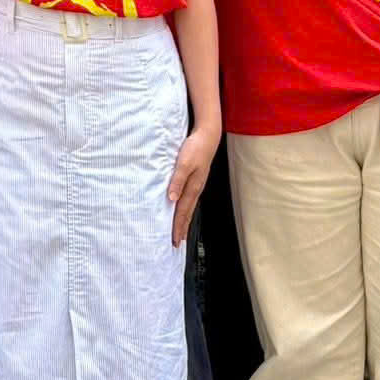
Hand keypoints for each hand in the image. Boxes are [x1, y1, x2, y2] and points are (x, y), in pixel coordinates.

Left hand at [167, 125, 219, 244]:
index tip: (174, 240)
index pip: (182, 211)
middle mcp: (195, 189)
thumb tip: (172, 199)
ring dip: (183, 221)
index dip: (178, 226)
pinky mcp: (196, 180)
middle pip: (187, 213)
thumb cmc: (195, 148)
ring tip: (179, 232)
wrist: (207, 136)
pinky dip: (185, 209)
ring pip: (188, 207)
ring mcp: (196, 185)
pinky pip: (189, 199)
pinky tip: (182, 210)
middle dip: (181, 228)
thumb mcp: (184, 163)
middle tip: (176, 243)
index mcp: (193, 187)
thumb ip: (177, 180)